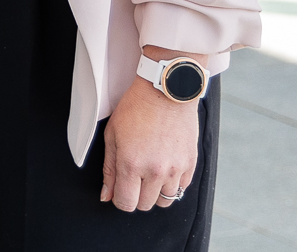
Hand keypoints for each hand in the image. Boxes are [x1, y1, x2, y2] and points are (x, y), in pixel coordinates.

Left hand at [100, 75, 200, 211]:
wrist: (165, 91)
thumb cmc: (135, 108)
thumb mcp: (112, 135)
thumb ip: (109, 169)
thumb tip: (106, 195)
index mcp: (131, 164)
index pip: (126, 203)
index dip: (120, 199)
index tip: (120, 190)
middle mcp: (154, 171)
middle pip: (145, 205)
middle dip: (137, 195)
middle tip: (134, 177)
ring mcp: (175, 169)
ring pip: (165, 201)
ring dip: (156, 191)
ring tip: (150, 171)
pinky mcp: (190, 164)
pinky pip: (182, 188)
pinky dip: (172, 183)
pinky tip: (165, 166)